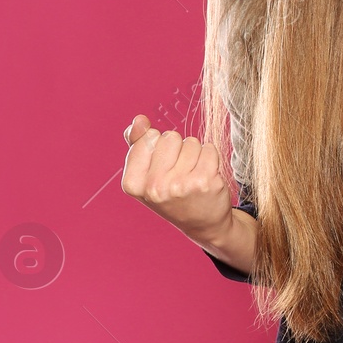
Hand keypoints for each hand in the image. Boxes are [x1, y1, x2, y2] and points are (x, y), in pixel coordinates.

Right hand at [120, 115, 233, 241]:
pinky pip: (209, 148)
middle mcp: (154, 187)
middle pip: (170, 137)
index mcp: (133, 184)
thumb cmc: (172, 194)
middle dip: (177, 149)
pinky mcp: (205, 182)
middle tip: (179, 173)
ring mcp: (180, 185)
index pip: (148, 137)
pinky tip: (207, 175)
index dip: (158, 148)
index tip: (161, 170)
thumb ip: (138, 144)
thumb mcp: (147, 174)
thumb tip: (139, 120)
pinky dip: (210, 157)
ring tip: (192, 175)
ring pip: (191, 142)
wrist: (203, 223)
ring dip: (194, 154)